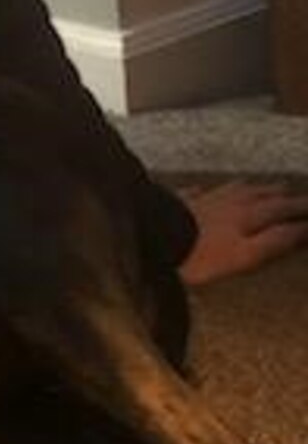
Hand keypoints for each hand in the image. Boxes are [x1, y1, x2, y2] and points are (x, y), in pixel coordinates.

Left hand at [177, 180, 307, 285]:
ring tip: (268, 187)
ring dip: (257, 187)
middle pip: (264, 195)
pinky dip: (212, 189)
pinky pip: (200, 191)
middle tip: (300, 196)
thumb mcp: (245, 256)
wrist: (151, 239)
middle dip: (286, 196)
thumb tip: (302, 229)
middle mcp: (230, 201)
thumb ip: (275, 242)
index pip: (284, 209)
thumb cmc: (201, 255)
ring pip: (237, 188)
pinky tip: (208, 188)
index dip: (302, 211)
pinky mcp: (179, 202)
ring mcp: (204, 199)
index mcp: (249, 214)